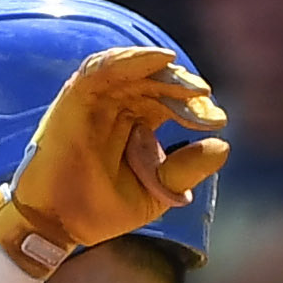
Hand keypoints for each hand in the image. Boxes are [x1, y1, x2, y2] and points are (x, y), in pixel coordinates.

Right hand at [0, 44, 227, 272]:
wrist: (59, 223)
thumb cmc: (102, 208)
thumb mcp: (156, 191)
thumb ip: (186, 169)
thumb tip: (223, 145)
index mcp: (139, 124)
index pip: (172, 103)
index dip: (196, 109)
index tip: (217, 121)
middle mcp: (119, 106)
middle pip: (156, 82)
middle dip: (183, 87)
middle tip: (204, 97)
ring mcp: (96, 100)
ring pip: (133, 70)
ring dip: (162, 70)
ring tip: (189, 82)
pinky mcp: (75, 99)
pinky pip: (101, 69)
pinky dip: (129, 60)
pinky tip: (160, 59)